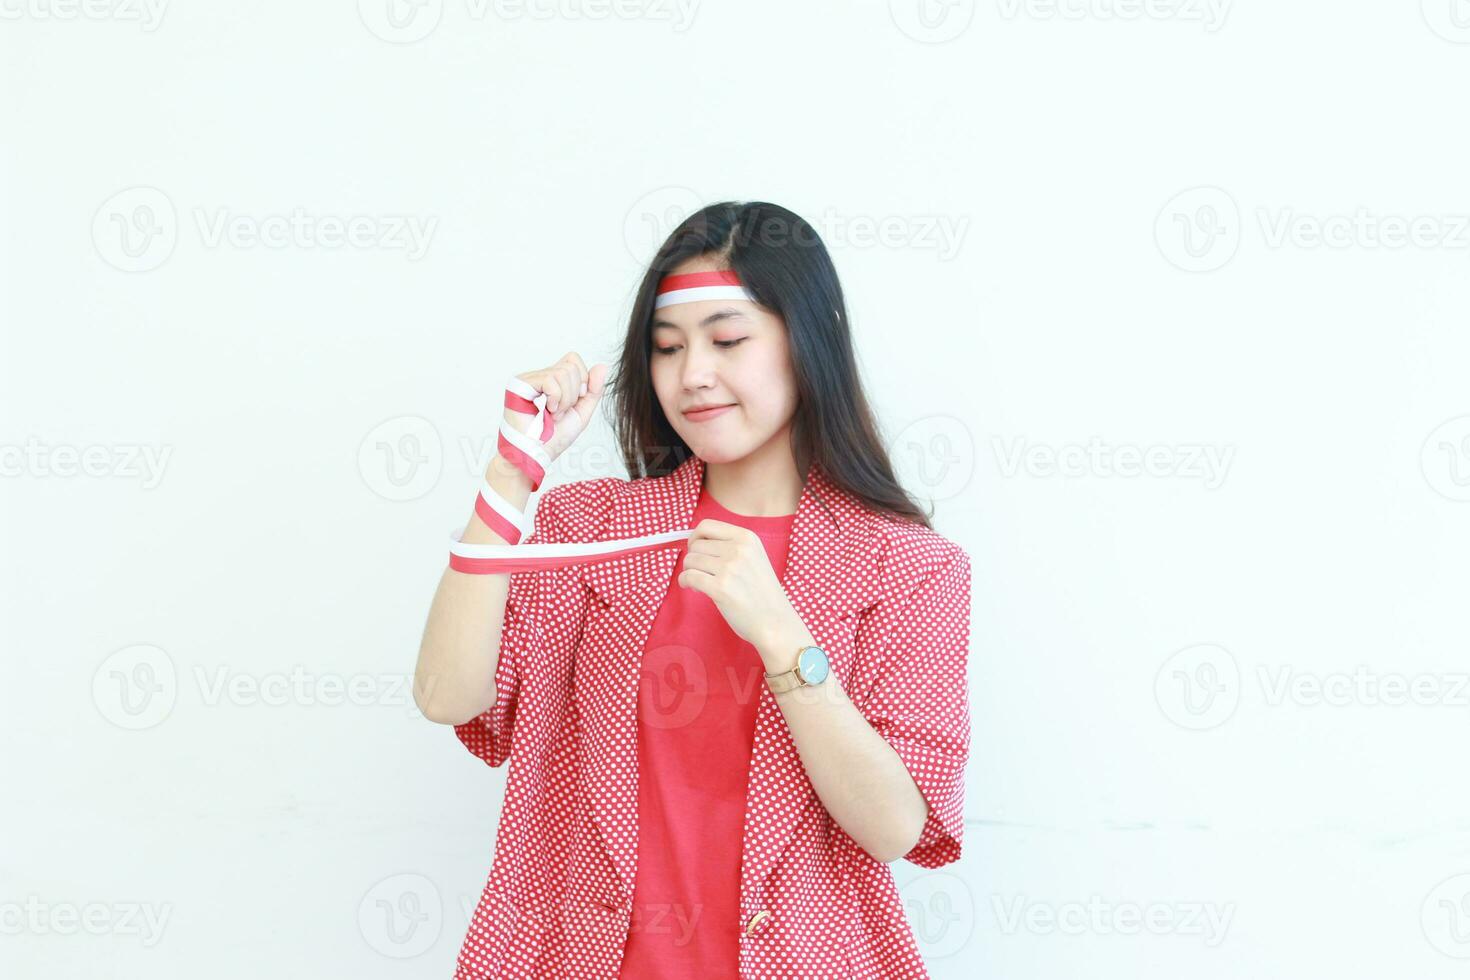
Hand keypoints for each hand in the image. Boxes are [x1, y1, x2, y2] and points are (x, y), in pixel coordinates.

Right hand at [506, 352, 608, 462]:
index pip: (573, 359)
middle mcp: (540, 376)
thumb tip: (603, 366)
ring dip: (564, 400)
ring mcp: (529, 379)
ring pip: (563, 372)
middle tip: (560, 413)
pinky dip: (555, 399)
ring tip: (552, 414)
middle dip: (573, 395)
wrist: (536, 454)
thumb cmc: (554, 438)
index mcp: (553, 381)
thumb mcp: (582, 412)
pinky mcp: (520, 384)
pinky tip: (546, 411)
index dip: (582, 379)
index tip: (576, 401)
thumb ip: (593, 391)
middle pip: (571, 366)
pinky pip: (550, 379)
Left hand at [676, 519, 803, 652]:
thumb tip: (694, 542)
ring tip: (700, 583)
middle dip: (693, 558)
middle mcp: (738, 549)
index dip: (695, 537)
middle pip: (696, 545)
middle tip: (700, 573)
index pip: (707, 525)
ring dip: (689, 571)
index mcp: (747, 538)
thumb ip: (729, 546)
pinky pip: (688, 577)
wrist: (775, 622)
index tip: (695, 550)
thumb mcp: (754, 557)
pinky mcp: (720, 588)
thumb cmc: (762, 593)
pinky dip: (684, 582)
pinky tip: (692, 588)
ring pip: (690, 560)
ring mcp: (729, 568)